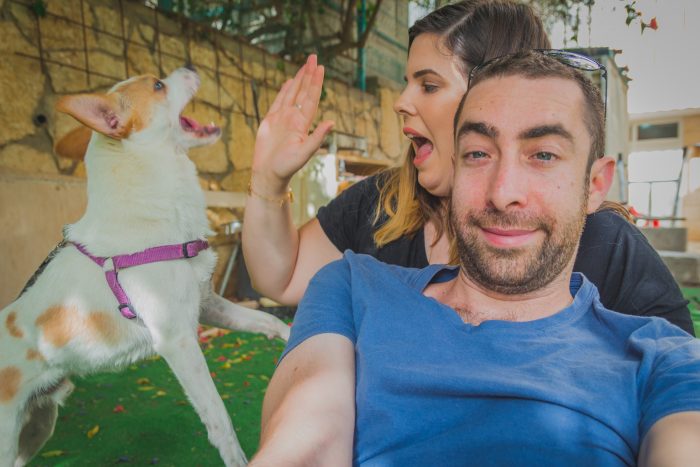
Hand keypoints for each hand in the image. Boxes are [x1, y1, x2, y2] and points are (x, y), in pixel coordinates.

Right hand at [252, 55, 334, 193]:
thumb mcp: (304, 153)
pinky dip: (285, 91)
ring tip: (305, 65)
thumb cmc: (287, 167)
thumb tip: (332, 122)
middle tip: (314, 57)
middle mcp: (295, 118)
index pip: (311, 98)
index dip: (316, 83)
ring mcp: (283, 119)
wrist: (268, 174)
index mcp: (303, 124)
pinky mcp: (271, 121)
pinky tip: (289, 82)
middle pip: (303, 91)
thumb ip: (317, 137)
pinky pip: (279, 101)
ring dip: (299, 79)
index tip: (321, 68)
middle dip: (309, 74)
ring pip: (292, 93)